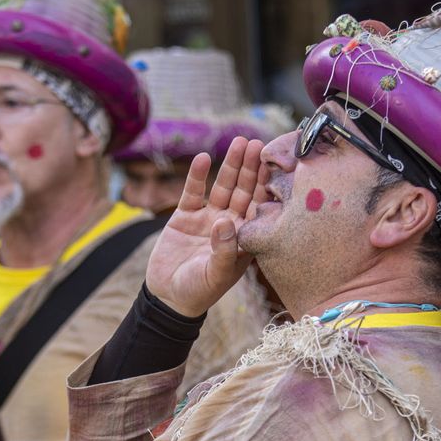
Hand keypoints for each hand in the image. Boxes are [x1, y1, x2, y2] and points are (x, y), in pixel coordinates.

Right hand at [146, 137, 262, 317]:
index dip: (265, 186)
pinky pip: (193, 191)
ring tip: (239, 143)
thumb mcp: (215, 275)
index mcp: (245, 238)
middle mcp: (230, 224)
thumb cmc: (199, 291)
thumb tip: (224, 221)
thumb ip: (223, 250)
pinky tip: (204, 158)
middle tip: (258, 144)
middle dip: (250, 168)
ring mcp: (208, 217)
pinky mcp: (186, 215)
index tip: (272, 165)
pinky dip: (198, 176)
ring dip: (231, 166)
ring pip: (222, 187)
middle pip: (244, 191)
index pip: (259, 208)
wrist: (168, 296)